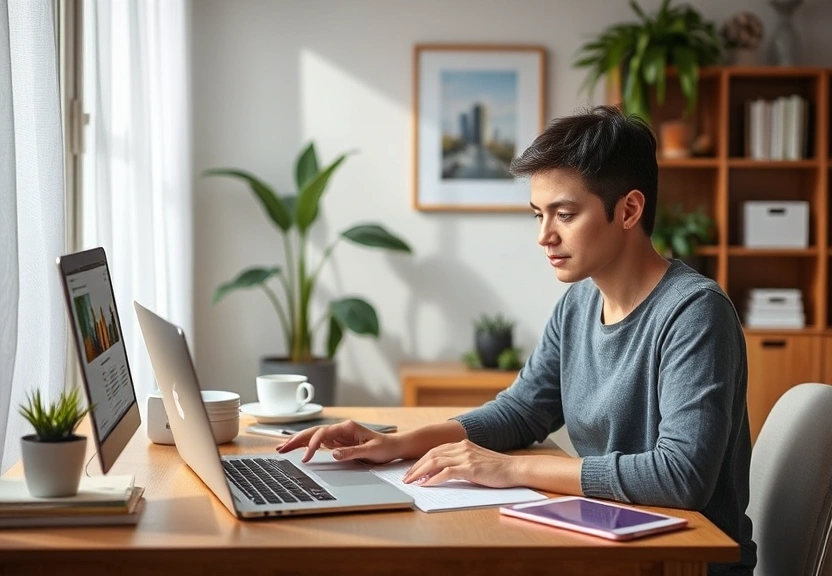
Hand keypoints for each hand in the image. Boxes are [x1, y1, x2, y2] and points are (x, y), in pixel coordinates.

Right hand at [276, 420, 402, 463]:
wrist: (394, 446)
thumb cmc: (385, 447)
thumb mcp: (370, 451)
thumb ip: (351, 452)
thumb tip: (333, 454)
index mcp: (347, 427)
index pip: (323, 434)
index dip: (312, 445)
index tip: (306, 458)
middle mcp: (340, 429)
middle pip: (314, 432)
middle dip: (296, 439)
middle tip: (281, 449)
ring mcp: (338, 435)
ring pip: (313, 436)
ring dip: (298, 441)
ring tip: (282, 448)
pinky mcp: (338, 442)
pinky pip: (319, 443)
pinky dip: (306, 446)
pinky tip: (296, 449)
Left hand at [402, 439, 516, 487]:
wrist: (514, 469)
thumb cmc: (497, 469)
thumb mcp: (475, 461)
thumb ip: (460, 463)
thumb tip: (441, 474)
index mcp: (462, 444)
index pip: (435, 451)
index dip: (421, 461)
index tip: (412, 471)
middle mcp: (462, 447)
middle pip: (431, 455)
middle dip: (416, 467)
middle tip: (406, 478)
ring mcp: (465, 456)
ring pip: (435, 462)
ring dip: (420, 473)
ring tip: (412, 482)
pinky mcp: (470, 468)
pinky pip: (446, 472)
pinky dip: (434, 479)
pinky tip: (426, 485)